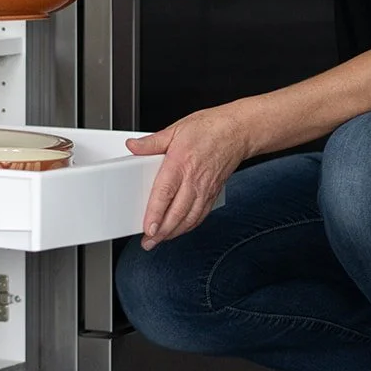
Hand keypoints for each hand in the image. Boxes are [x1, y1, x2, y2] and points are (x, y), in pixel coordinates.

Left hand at [127, 106, 249, 249]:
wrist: (238, 132)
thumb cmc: (209, 129)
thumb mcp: (176, 129)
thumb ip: (152, 142)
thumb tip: (133, 146)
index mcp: (180, 163)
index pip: (165, 193)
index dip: (156, 213)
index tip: (148, 228)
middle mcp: (194, 180)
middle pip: (177, 212)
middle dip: (162, 232)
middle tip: (148, 242)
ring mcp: (205, 189)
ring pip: (189, 218)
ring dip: (174, 232)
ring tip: (159, 240)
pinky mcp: (213, 194)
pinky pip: (200, 215)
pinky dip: (188, 226)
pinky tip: (178, 230)